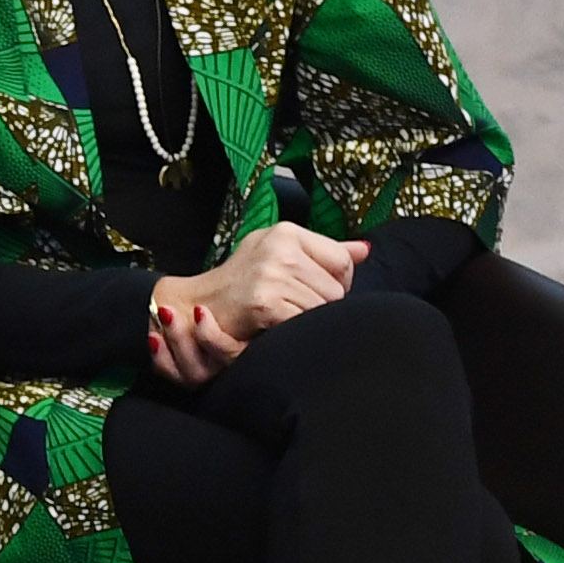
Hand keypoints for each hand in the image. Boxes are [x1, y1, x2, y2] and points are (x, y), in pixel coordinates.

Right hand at [151, 221, 367, 375]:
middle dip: (321, 305)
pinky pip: (304, 322)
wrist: (197, 305)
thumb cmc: (242, 284)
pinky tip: (275, 327)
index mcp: (287, 231)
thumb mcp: (281, 255)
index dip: (335, 283)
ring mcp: (271, 273)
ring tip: (282, 316)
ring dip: (307, 320)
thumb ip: (326, 253)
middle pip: (337, 288)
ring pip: (324, 308)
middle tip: (291, 308)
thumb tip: (366, 249)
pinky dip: (294, 331)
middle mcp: (280, 246)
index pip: (342, 261)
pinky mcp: (265, 301)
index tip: (309, 291)